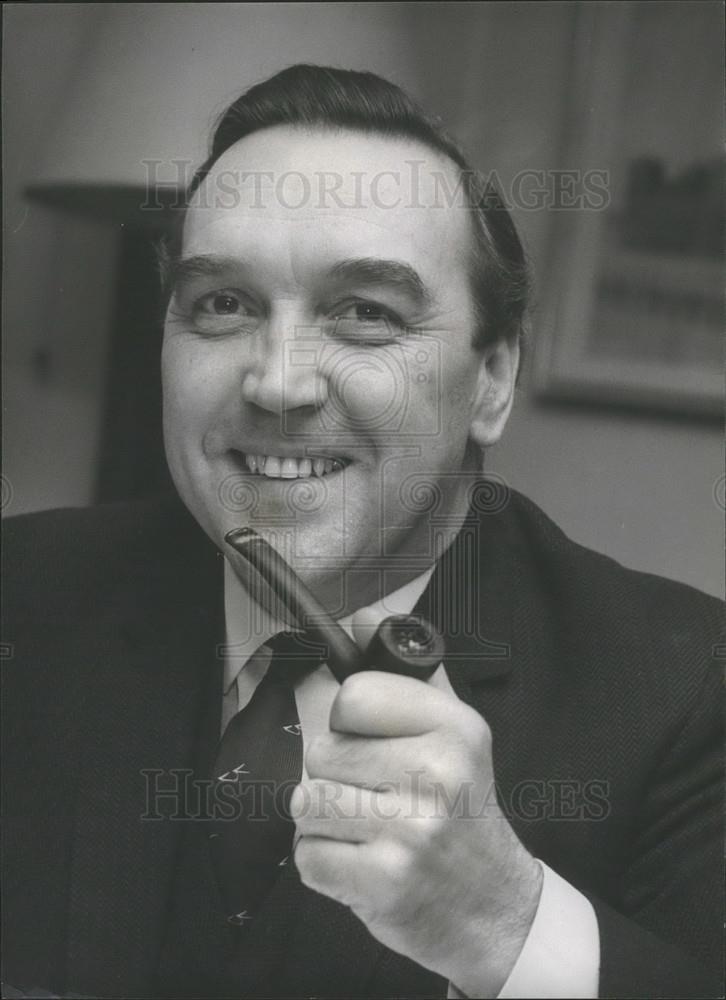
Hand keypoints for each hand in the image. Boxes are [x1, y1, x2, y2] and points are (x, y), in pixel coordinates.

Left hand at [290, 671, 542, 996]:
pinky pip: (307, 855)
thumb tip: (362, 615)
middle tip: (377, 798)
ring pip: (307, 802)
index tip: (372, 743)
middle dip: (337, 777)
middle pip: (323, 752)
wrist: (495, 908)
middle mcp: (437, 774)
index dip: (350, 722)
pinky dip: (324, 863)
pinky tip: (362, 863)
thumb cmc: (463, 813)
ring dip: (325, 821)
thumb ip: (406, 675)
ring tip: (366, 830)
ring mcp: (410, 831)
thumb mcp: (455, 734)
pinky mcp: (384, 882)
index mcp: (454, 728)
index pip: (353, 696)